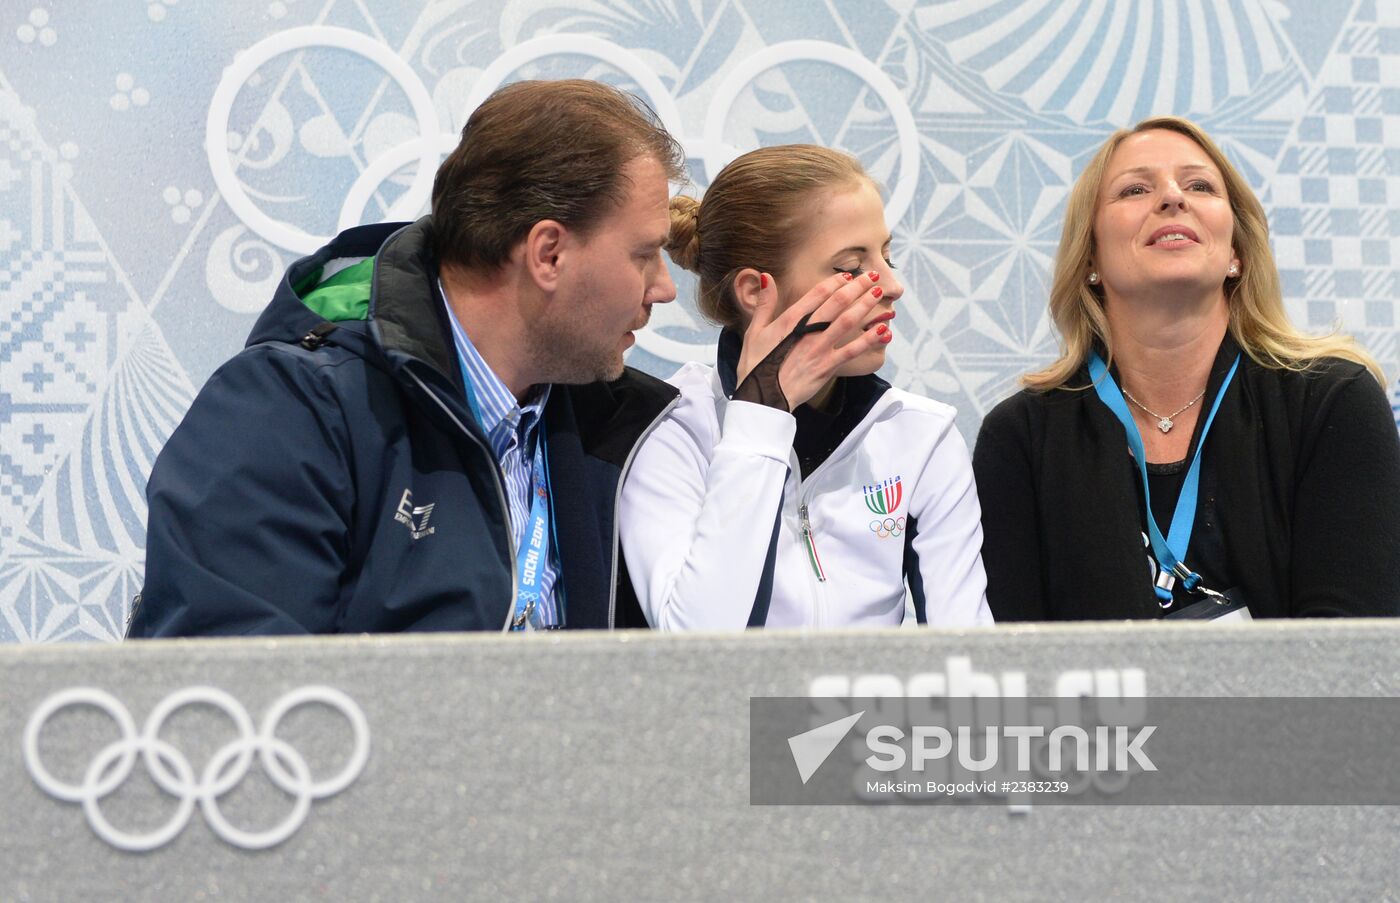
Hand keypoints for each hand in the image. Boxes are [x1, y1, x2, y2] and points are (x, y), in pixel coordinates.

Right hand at [735, 270, 888, 409]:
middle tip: (871, 275)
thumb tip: (766, 277)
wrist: (763, 397)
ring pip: (847, 321)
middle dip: (857, 287)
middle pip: (837, 302)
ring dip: (865, 305)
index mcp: (789, 321)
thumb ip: (764, 304)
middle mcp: (807, 332)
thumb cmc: (756, 365)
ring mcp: (819, 349)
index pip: (817, 294)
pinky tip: (883, 330)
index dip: (835, 282)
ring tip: (878, 293)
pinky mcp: (827, 367)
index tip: (848, 275)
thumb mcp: (755, 332)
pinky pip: (852, 350)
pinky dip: (868, 340)